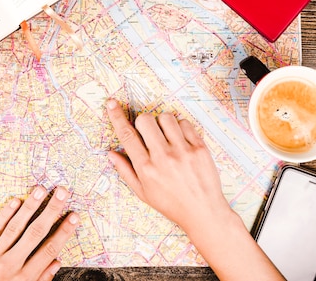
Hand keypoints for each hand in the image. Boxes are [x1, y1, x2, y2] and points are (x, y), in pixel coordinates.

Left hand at [0, 186, 79, 280]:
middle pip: (35, 233)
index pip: (49, 249)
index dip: (64, 231)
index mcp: (25, 279)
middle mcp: (11, 266)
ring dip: (29, 207)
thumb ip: (40, 280)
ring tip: (40, 190)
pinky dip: (5, 215)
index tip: (74, 216)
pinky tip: (15, 202)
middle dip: (51, 211)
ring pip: (15, 227)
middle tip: (61, 193)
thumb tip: (56, 262)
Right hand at [105, 99, 230, 233]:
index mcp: (146, 168)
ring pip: (165, 117)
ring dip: (162, 123)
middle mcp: (163, 157)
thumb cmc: (171, 204)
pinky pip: (185, 123)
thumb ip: (125, 171)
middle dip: (143, 121)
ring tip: (167, 137)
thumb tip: (111, 153)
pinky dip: (180, 127)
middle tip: (149, 133)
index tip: (112, 104)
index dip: (117, 116)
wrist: (203, 212)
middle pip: (145, 120)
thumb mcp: (143, 193)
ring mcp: (183, 151)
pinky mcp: (199, 148)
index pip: (127, 135)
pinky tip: (181, 141)